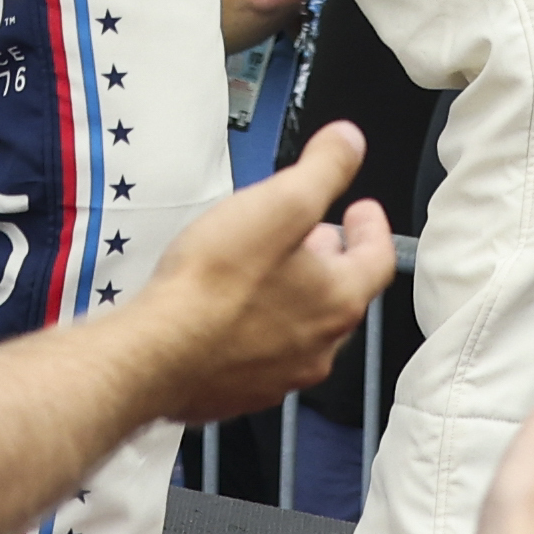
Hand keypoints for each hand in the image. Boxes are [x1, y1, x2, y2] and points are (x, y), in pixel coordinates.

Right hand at [130, 119, 400, 423]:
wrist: (155, 354)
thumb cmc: (214, 284)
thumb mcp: (279, 203)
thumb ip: (323, 169)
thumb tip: (349, 142)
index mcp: (337, 301)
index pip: (378, 259)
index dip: (372, 227)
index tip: (362, 211)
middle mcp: (317, 346)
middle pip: (340, 295)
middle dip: (330, 259)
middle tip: (315, 234)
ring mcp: (279, 374)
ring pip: (301, 327)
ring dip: (294, 294)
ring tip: (270, 266)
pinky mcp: (240, 390)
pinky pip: (263, 354)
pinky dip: (259, 326)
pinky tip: (231, 309)